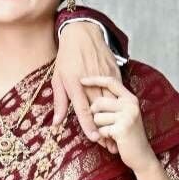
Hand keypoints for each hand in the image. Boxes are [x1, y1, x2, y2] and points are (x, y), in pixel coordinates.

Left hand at [53, 21, 121, 150]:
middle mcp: (91, 81)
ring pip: (111, 103)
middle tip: (108, 146)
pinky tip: (121, 118)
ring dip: (114, 121)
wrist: (82, 34)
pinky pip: (118, 92)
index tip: (94, 139)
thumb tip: (57, 123)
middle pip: (100, 110)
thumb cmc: (66, 58)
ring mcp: (105, 76)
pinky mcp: (115, 72)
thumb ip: (60, 102)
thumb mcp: (58, 78)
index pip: (83, 109)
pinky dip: (118, 106)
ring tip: (116, 137)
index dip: (88, 125)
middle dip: (104, 128)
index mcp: (75, 84)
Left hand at [83, 75, 157, 172]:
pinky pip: (100, 130)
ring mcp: (128, 115)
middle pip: (98, 102)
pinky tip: (113, 141)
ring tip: (111, 134)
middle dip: (94, 116)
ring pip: (97, 117)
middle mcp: (131, 104)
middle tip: (104, 126)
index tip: (82, 80)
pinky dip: (103, 138)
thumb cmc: (128, 136)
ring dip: (99, 129)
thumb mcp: (123, 116)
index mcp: (130, 98)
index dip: (95, 79)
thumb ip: (112, 104)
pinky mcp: (123, 128)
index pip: (111, 82)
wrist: (141, 156)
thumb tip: (92, 94)